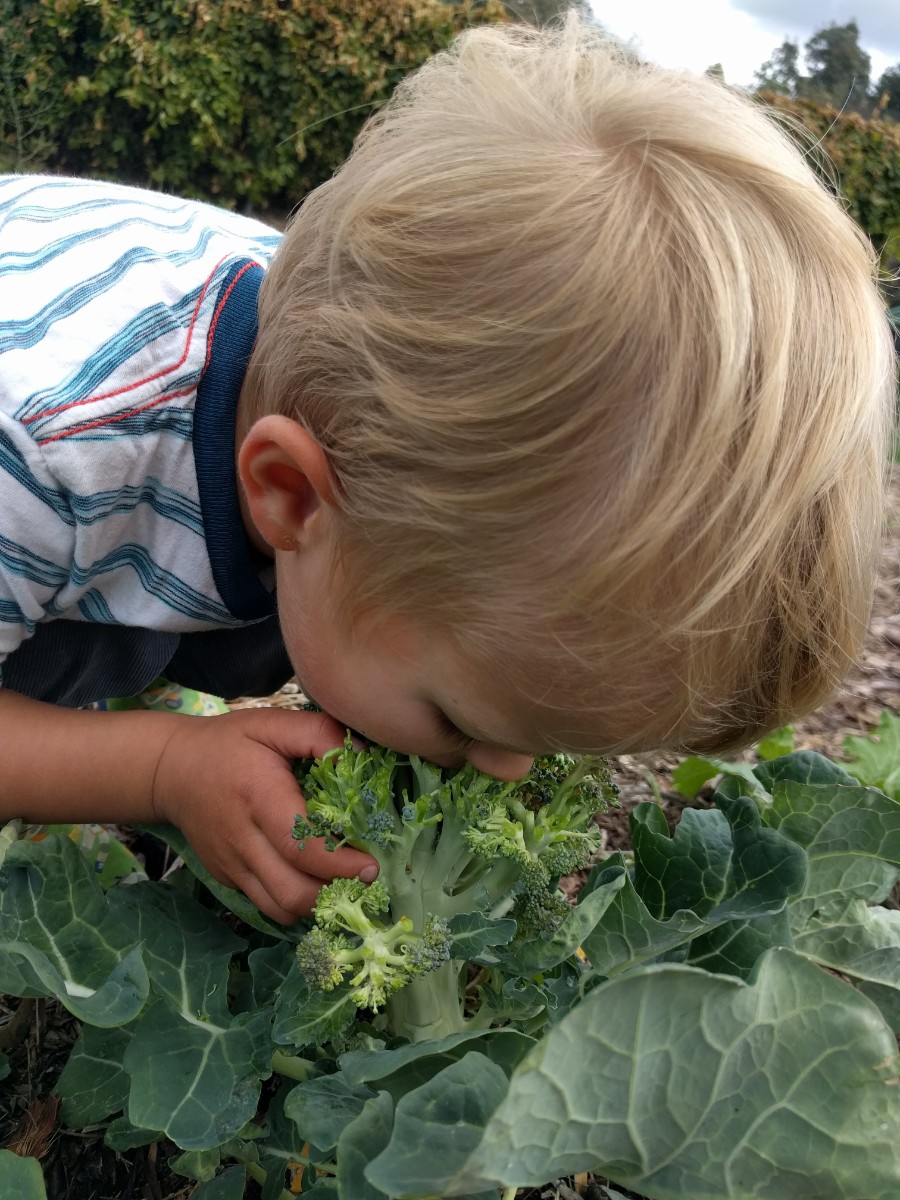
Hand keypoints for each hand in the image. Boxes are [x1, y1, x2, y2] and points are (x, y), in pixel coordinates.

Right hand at [150, 707, 378, 922]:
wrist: (172, 770)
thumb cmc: (230, 744)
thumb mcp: (272, 724)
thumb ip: (319, 733)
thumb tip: (362, 755)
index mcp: (259, 798)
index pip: (300, 846)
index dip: (340, 864)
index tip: (372, 865)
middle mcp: (243, 839)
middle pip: (292, 891)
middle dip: (336, 894)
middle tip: (367, 878)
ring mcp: (232, 865)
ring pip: (280, 908)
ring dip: (318, 905)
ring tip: (346, 886)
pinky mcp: (228, 878)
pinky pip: (266, 906)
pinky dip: (295, 904)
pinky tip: (316, 886)